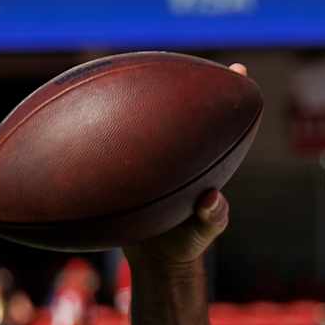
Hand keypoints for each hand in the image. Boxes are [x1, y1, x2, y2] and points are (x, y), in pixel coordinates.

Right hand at [122, 63, 247, 269]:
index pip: (218, 124)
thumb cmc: (185, 245)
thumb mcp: (202, 234)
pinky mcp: (126, 170)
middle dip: (185, 85)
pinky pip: (119, 145)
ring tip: (130, 73)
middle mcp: (178, 154)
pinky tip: (86, 116)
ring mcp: (152, 159)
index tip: (238, 69)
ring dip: (139, 101)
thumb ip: (212, 218)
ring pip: (147, 124)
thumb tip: (213, 198)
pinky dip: (109, 132)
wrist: (154, 262)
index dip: (229, 95)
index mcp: (202, 162)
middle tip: (185, 62)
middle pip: (183, 115)